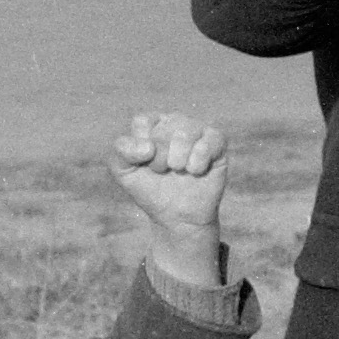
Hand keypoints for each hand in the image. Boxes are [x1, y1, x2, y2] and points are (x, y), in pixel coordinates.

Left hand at [112, 114, 228, 279]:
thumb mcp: (123, 172)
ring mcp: (197, 130)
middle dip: (159, 159)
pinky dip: (198, 161)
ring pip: (186, 132)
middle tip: (162, 171)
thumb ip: (121, 152)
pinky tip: (195, 171)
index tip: (144, 164)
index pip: (142, 122)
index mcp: (151, 124)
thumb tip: (148, 148)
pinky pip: (209, 141)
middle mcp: (175, 122)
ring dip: (178, 159)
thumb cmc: (149, 189)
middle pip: (164, 129)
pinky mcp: (217, 142)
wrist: (177, 216)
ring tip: (178, 171)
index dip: (141, 147)